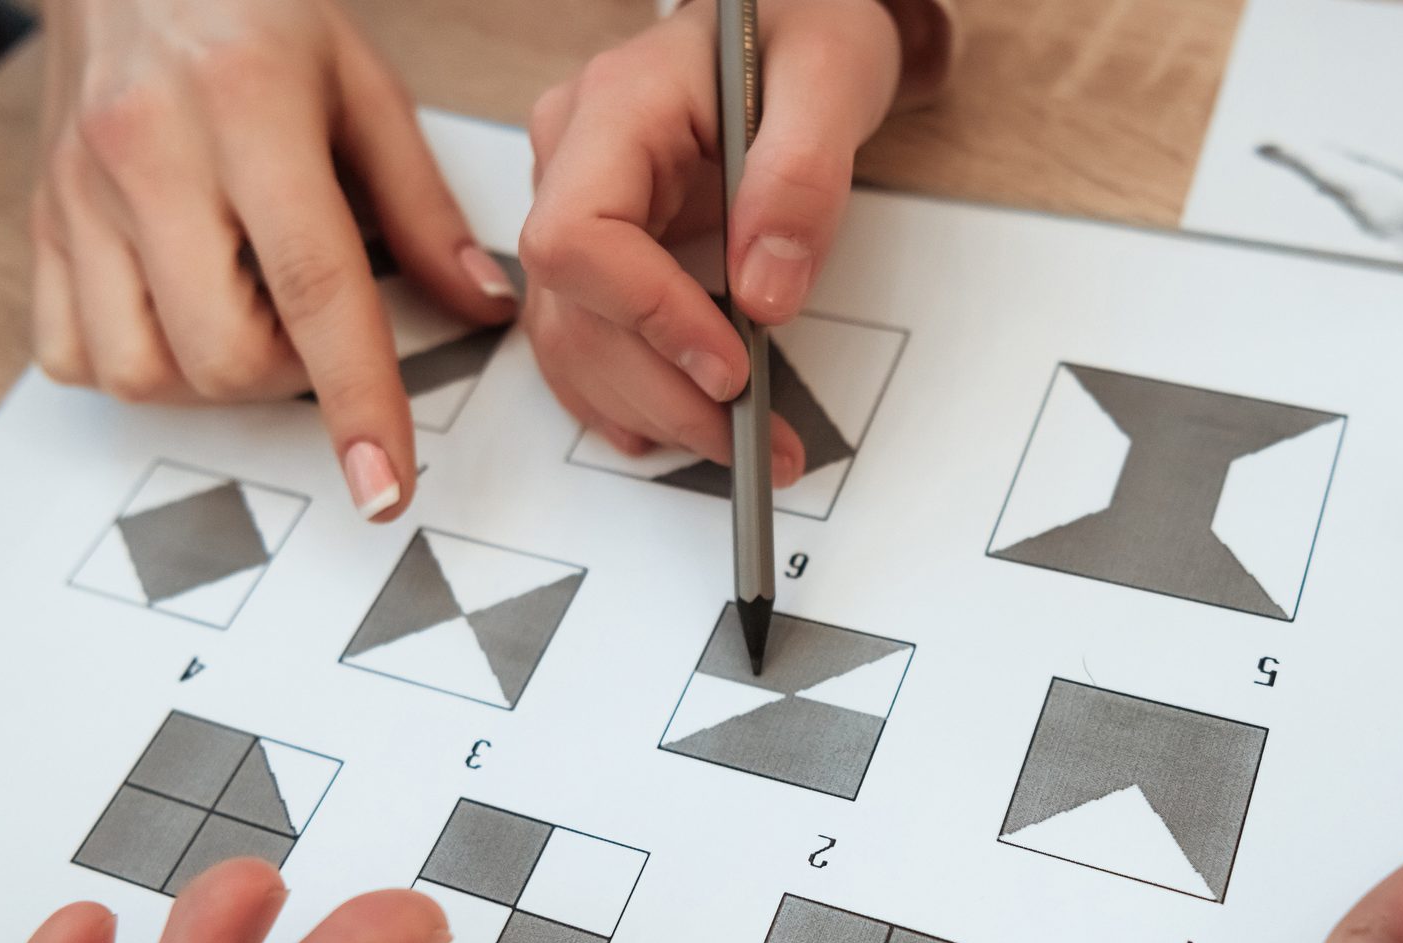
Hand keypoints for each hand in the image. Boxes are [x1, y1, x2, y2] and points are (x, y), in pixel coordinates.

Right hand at [32, 0, 515, 520]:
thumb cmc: (253, 10)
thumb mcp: (364, 84)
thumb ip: (421, 206)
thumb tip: (479, 306)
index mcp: (246, 108)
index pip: (315, 289)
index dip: (358, 400)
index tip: (384, 484)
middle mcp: (147, 153)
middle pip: (220, 354)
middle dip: (289, 379)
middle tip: (316, 327)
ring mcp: (79, 192)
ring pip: (140, 372)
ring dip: (212, 376)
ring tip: (248, 308)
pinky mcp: (41, 220)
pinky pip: (72, 355)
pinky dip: (137, 363)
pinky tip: (180, 309)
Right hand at [519, 0, 901, 474]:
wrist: (794, 25)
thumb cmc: (805, 30)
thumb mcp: (832, 74)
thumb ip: (800, 177)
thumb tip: (766, 294)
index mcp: (615, 106)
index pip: (579, 236)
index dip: (646, 317)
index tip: (728, 367)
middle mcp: (573, 158)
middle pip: (573, 309)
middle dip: (662, 391)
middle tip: (752, 436)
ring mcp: (574, 205)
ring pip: (570, 341)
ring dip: (648, 408)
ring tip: (736, 441)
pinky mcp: (596, 249)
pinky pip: (584, 339)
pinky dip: (627, 395)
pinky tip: (675, 425)